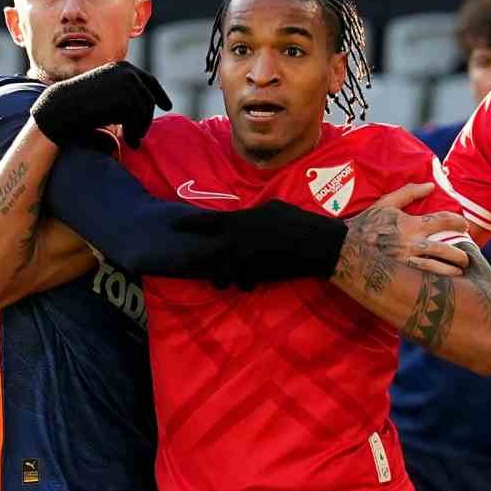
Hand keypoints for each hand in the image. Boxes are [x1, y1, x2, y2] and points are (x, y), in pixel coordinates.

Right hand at [31, 62, 170, 148]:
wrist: (63, 107)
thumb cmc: (80, 105)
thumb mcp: (105, 94)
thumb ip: (123, 95)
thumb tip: (146, 107)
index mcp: (122, 68)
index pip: (149, 81)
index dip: (159, 95)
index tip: (167, 107)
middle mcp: (127, 71)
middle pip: (149, 100)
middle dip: (146, 120)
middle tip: (139, 138)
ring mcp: (128, 83)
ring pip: (145, 111)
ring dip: (140, 129)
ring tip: (132, 141)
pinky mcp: (126, 97)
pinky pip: (138, 120)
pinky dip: (135, 134)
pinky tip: (129, 142)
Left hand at [170, 200, 346, 288]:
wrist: (315, 244)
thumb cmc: (297, 221)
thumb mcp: (273, 207)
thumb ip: (253, 213)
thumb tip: (246, 214)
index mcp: (239, 220)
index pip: (207, 221)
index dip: (189, 224)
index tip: (175, 226)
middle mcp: (236, 241)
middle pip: (204, 254)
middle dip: (189, 260)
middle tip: (176, 264)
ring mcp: (244, 260)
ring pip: (221, 274)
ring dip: (221, 277)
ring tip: (221, 279)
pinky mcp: (256, 275)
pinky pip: (242, 283)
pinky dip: (245, 283)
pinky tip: (250, 282)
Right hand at [344, 183, 473, 279]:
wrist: (343, 247)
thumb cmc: (364, 224)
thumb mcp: (385, 203)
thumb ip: (408, 192)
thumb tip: (431, 185)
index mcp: (410, 224)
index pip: (442, 221)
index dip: (458, 222)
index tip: (464, 225)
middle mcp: (411, 243)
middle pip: (444, 248)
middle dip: (459, 253)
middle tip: (467, 257)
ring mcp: (406, 261)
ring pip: (436, 267)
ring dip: (451, 270)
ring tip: (460, 272)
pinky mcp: (399, 275)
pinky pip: (422, 280)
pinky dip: (436, 281)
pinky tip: (444, 285)